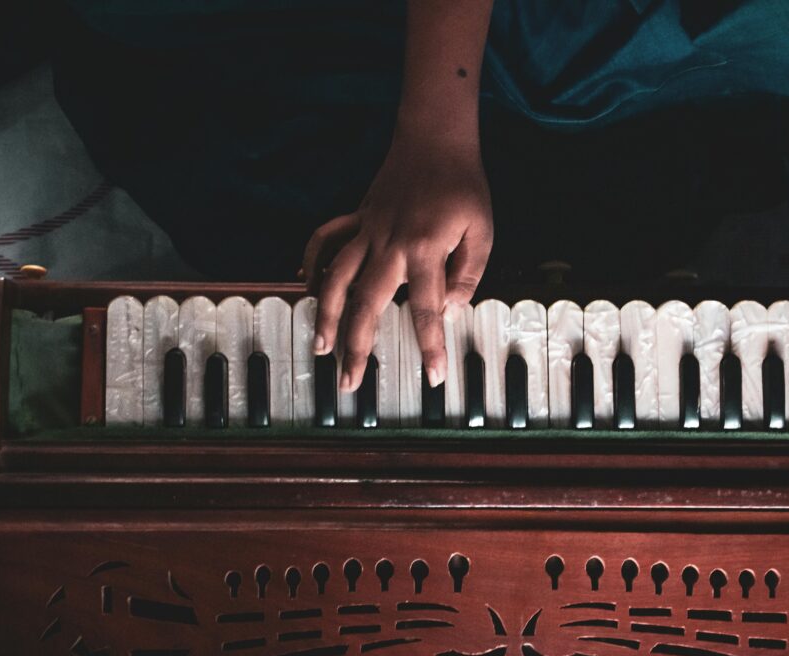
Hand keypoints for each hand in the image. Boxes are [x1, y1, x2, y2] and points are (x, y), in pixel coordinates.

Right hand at [302, 129, 492, 391]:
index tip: (433, 378)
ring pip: (335, 277)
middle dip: (356, 347)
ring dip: (325, 314)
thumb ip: (469, 273)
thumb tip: (451, 310)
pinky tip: (306, 286)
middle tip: (348, 383)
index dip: (430, 347)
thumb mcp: (482, 230)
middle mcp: (390, 245)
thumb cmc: (463, 186)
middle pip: (366, 304)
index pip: (427, 310)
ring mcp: (367, 231)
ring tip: (320, 346)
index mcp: (425, 250)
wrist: (435, 139)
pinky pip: (325, 240)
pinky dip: (311, 262)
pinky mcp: (356, 218)